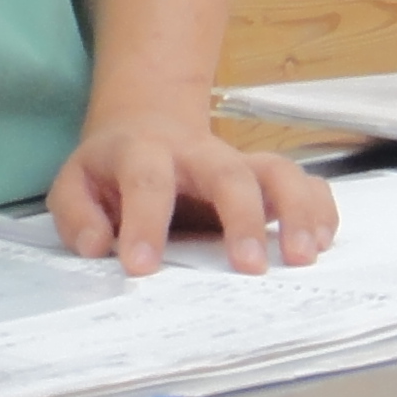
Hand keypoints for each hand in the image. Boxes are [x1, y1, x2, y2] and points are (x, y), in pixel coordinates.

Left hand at [50, 116, 338, 276]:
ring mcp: (238, 164)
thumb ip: (78, 216)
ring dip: (297, 211)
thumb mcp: (75, 186)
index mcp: (144, 152)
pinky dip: (320, 209)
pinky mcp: (265, 180)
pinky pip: (304, 184)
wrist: (148, 128)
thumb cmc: (112, 171)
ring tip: (303, 257)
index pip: (148, 180)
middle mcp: (199, 154)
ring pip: (279, 172)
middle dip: (243, 217)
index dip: (146, 222)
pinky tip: (322, 242)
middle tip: (251, 268)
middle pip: (229, 172)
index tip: (143, 268)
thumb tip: (99, 246)